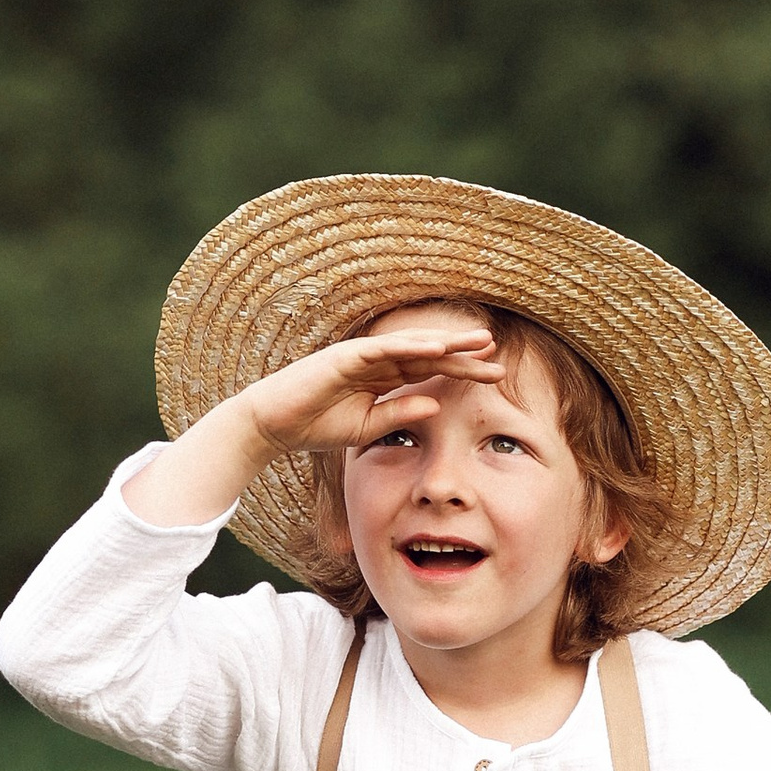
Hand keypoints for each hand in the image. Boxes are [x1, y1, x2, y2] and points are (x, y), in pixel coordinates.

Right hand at [241, 318, 504, 460]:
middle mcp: (377, 362)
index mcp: (383, 379)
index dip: (461, 370)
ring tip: (477, 342)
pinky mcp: (346, 356)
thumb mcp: (368, 427)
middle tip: (496, 351)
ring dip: (445, 344)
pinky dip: (411, 347)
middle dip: (462, 353)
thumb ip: (400, 415)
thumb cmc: (315, 426)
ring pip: (412, 346)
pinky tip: (438, 348)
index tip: (493, 374)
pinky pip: (384, 349)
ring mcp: (362, 355)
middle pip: (428, 354)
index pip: (430, 371)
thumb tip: (435, 407)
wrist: (274, 425)